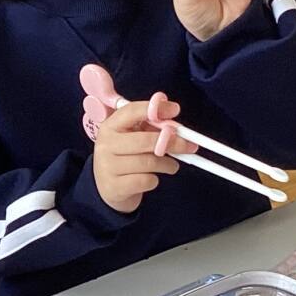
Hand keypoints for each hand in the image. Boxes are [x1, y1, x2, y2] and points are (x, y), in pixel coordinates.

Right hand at [88, 93, 195, 213]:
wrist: (106, 187)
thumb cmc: (125, 156)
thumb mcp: (132, 136)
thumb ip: (151, 126)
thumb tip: (174, 118)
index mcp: (110, 126)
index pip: (131, 111)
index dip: (156, 109)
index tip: (175, 110)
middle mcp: (105, 145)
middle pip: (146, 140)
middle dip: (173, 143)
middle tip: (189, 146)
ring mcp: (108, 167)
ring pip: (149, 162)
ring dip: (167, 164)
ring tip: (171, 166)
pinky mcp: (114, 187)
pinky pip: (146, 181)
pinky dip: (154, 180)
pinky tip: (152, 178)